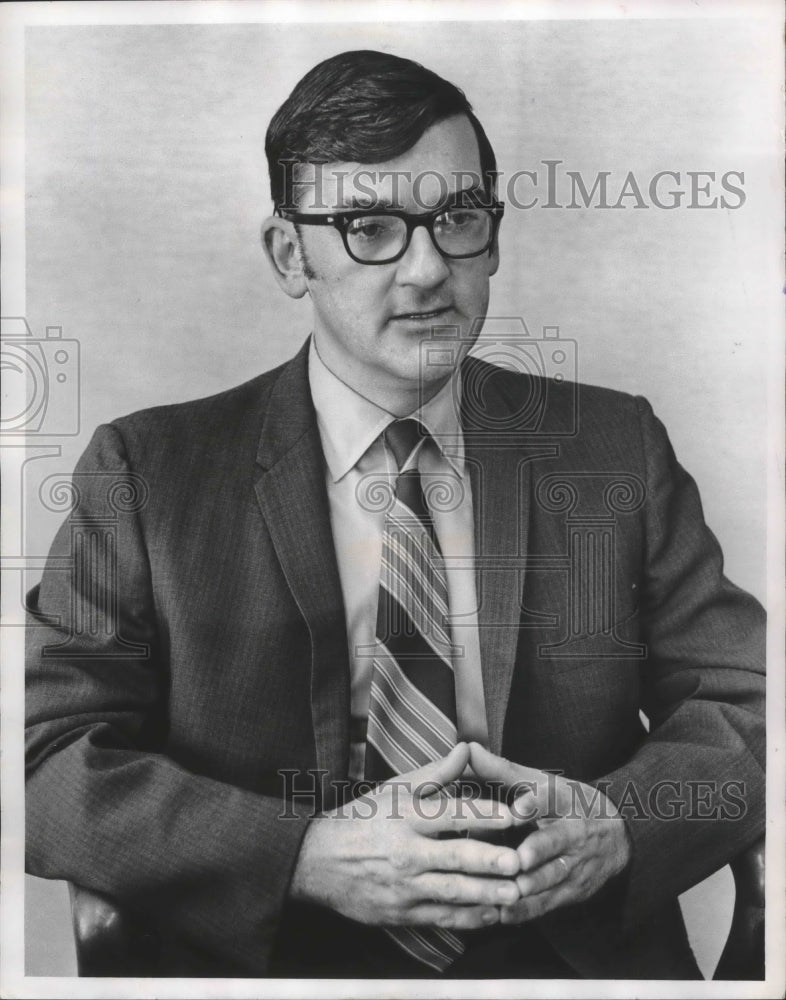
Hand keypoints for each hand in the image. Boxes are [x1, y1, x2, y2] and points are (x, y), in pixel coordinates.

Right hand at [289, 743, 525, 930]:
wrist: (316, 860)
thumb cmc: (362, 819)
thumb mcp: (394, 789)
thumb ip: (436, 772)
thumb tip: (468, 748)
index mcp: (407, 816)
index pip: (451, 813)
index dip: (483, 814)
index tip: (512, 815)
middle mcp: (406, 851)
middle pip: (455, 856)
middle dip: (489, 861)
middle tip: (519, 862)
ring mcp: (403, 885)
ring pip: (451, 891)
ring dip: (485, 894)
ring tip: (514, 895)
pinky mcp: (400, 912)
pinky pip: (440, 917)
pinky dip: (467, 918)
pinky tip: (490, 915)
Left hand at [468, 743, 631, 924]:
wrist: (618, 837)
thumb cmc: (567, 803)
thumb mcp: (541, 781)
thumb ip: (501, 770)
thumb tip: (467, 749)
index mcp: (564, 800)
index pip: (551, 798)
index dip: (536, 803)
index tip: (519, 807)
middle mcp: (574, 833)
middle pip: (556, 841)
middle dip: (538, 851)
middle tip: (518, 859)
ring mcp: (576, 864)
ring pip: (552, 877)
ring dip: (529, 886)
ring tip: (505, 891)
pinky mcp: (572, 891)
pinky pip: (548, 903)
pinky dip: (526, 910)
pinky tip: (503, 913)